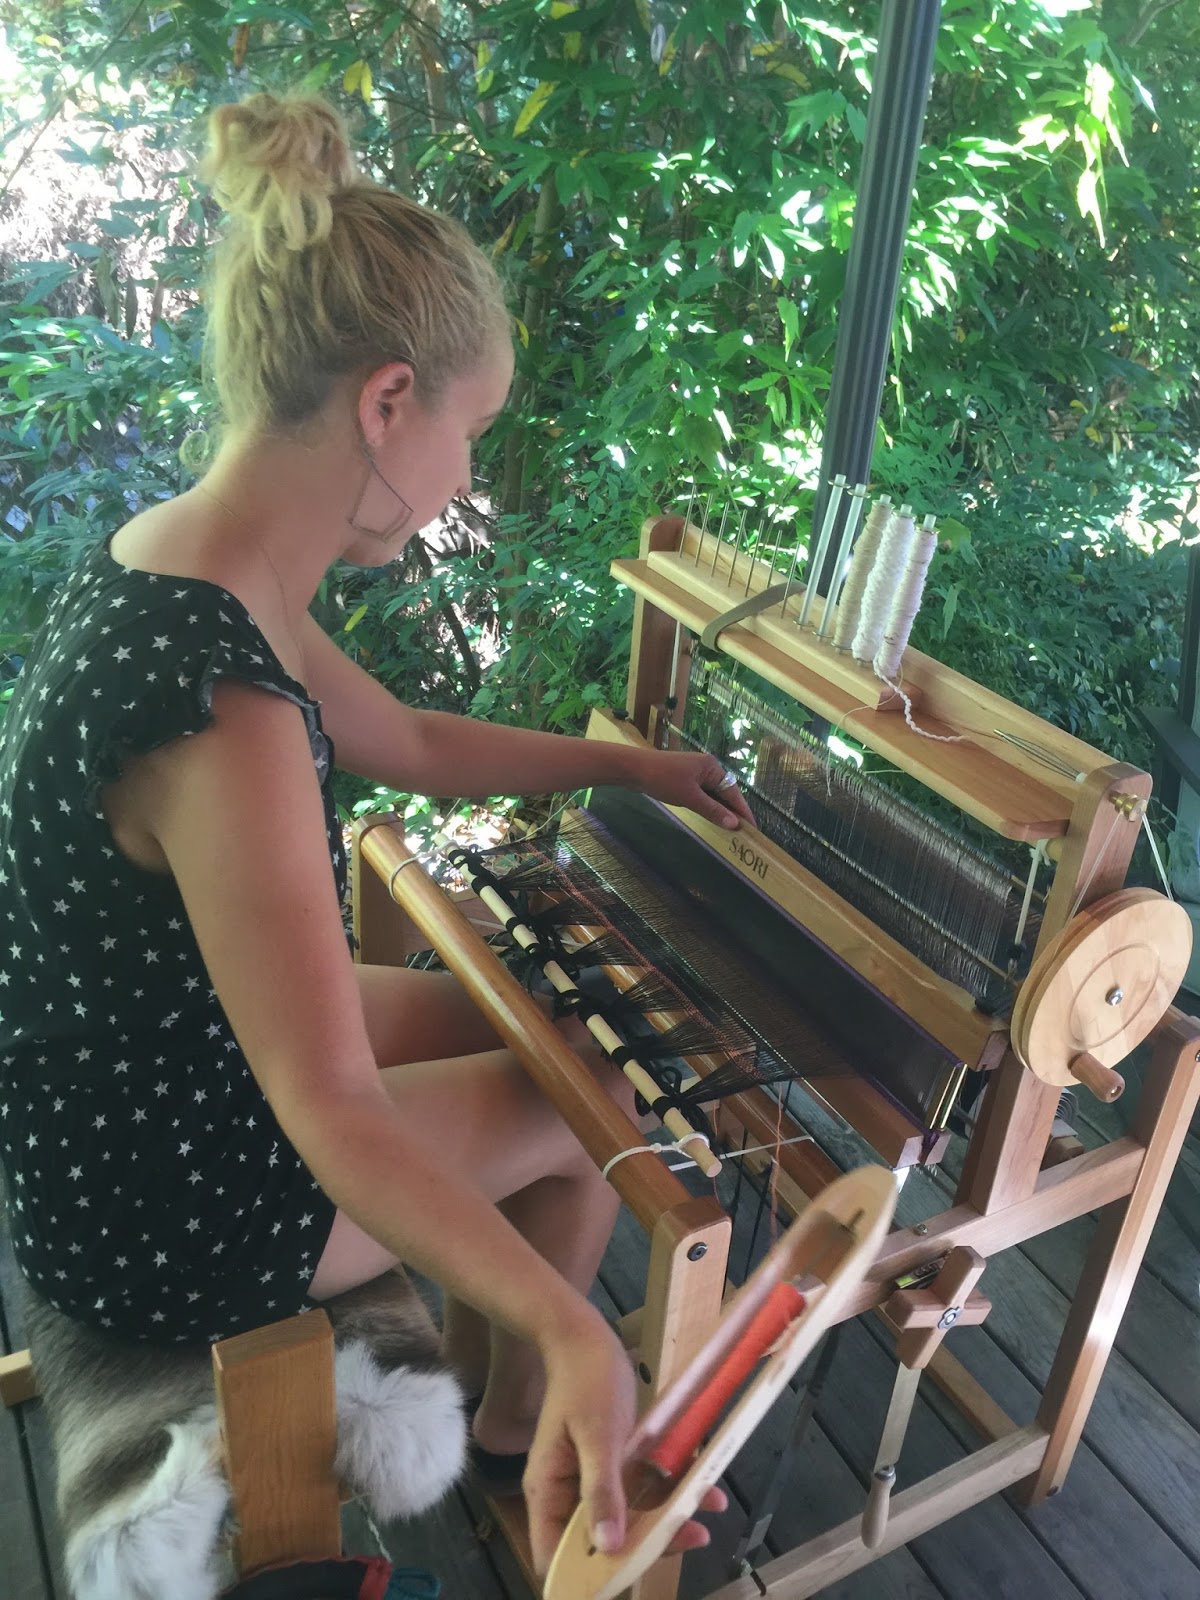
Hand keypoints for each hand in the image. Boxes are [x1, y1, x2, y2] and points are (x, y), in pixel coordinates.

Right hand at [525, 1314, 727, 1575]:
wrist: (586, 1337)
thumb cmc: (587, 1381)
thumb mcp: (598, 1435)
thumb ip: (601, 1491)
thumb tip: (606, 1548)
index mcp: (548, 1492)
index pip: (555, 1556)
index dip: (585, 1579)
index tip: (626, 1581)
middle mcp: (567, 1494)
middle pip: (600, 1543)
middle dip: (645, 1547)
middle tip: (691, 1537)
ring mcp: (591, 1480)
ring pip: (626, 1520)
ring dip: (665, 1522)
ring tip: (704, 1520)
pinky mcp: (613, 1465)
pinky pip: (639, 1491)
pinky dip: (668, 1494)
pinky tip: (703, 1490)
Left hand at [629, 748, 755, 831]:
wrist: (633, 768)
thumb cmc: (662, 779)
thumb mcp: (690, 797)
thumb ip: (713, 811)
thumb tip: (734, 824)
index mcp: (712, 767)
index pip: (733, 793)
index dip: (743, 811)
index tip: (753, 828)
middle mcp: (707, 767)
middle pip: (725, 793)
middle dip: (733, 812)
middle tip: (743, 833)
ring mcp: (695, 773)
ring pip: (713, 795)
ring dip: (720, 810)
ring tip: (731, 829)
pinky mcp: (684, 779)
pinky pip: (702, 794)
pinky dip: (707, 806)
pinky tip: (711, 818)